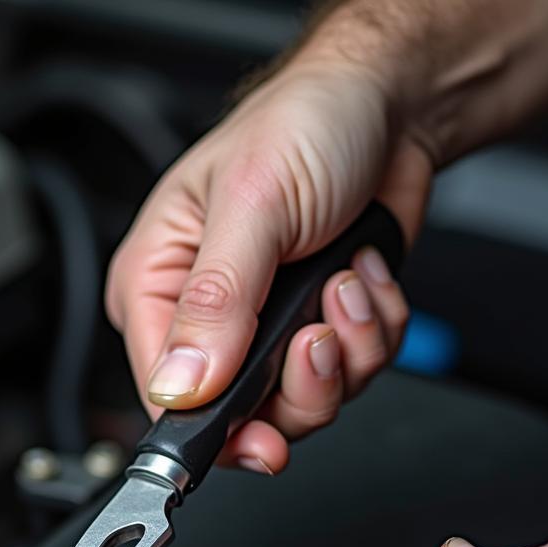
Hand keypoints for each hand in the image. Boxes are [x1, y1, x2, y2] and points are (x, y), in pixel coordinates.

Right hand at [105, 54, 431, 473]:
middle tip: (319, 335)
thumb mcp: (254, 208)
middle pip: (242, 416)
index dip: (216, 427)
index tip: (261, 441)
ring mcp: (264, 330)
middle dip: (302, 384)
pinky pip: (351, 375)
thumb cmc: (305, 125)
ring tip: (346, 282)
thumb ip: (217, 303)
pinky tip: (363, 276)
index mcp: (157, 287)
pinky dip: (373, 332)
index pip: (167, 394)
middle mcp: (205, 319)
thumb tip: (181, 385)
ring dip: (347, 350)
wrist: (389, 103)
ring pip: (304, 403)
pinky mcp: (315, 329)